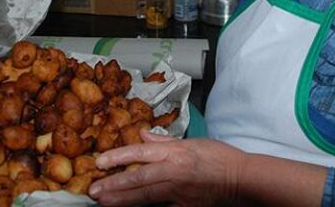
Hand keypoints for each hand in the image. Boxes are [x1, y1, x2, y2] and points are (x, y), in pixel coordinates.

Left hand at [89, 131, 244, 206]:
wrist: (241, 179)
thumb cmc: (220, 158)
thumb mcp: (192, 142)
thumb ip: (164, 141)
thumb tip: (143, 134)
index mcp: (176, 153)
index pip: (142, 152)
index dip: (119, 157)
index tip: (100, 162)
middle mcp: (175, 173)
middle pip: (139, 179)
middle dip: (114, 186)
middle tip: (93, 191)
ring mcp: (179, 193)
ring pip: (145, 197)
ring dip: (122, 200)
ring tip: (103, 202)